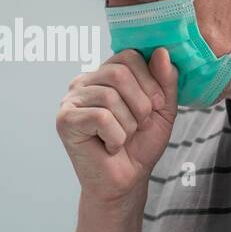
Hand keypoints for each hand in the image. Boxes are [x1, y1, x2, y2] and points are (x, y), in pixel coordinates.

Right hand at [56, 47, 177, 204]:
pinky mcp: (65, 120)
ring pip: (110, 97)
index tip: (155, 106)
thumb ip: (165, 80)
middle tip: (140, 125)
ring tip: (123, 137)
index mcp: (105, 74)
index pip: (130, 56)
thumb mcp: (163, 110)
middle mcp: (84, 82)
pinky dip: (115, 136)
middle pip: (118, 73)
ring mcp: (71, 100)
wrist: (126, 181)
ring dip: (129, 124)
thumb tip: (161, 51)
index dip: (150, 81)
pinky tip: (110, 146)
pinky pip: (100, 117)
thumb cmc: (140, 145)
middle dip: (141, 104)